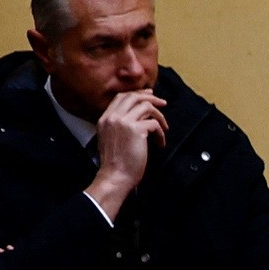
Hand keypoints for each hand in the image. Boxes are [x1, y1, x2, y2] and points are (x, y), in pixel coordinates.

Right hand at [87, 88, 163, 210]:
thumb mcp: (110, 137)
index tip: (149, 95)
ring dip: (160, 116)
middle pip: (134, 97)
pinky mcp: (136, 130)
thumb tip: (137, 116)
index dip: (137, 94)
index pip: (121, 97)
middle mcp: (112, 117)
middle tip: (163, 103)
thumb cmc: (115, 162)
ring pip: (146, 106)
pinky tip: (160, 143)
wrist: (115, 175)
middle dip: (151, 98)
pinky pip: (154, 123)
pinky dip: (161, 133)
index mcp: (104, 119)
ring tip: (164, 127)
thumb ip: (119, 125)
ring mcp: (123, 122)